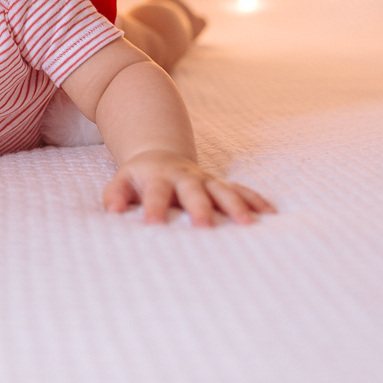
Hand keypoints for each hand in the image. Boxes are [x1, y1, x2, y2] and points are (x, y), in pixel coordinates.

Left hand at [103, 149, 275, 226]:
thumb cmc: (140, 178)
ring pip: (223, 190)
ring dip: (235, 205)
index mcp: (159, 178)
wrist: (160, 156)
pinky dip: (255, 200)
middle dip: (199, 207)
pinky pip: (241, 190)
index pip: (156, 193)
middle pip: (193, 191)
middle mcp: (185, 178)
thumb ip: (116, 194)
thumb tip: (111, 211)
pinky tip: (270, 214)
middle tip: (203, 226)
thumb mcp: (122, 181)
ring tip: (247, 224)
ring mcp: (205, 180)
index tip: (152, 224)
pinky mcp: (220, 184)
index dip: (154, 207)